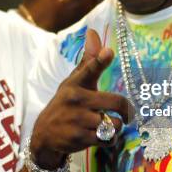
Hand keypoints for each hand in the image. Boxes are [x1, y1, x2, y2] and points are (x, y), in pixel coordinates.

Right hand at [30, 29, 132, 168]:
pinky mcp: (80, 139)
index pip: (89, 69)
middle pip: (116, 103)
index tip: (109, 52)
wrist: (45, 132)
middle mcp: (77, 100)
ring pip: (114, 124)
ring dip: (114, 126)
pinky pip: (108, 139)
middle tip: (125, 113)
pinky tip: (99, 136)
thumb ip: (89, 60)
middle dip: (125, 110)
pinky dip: (108, 139)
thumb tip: (93, 31)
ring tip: (105, 125)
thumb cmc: (67, 101)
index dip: (100, 60)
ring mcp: (78, 120)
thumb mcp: (74, 80)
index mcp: (76, 83)